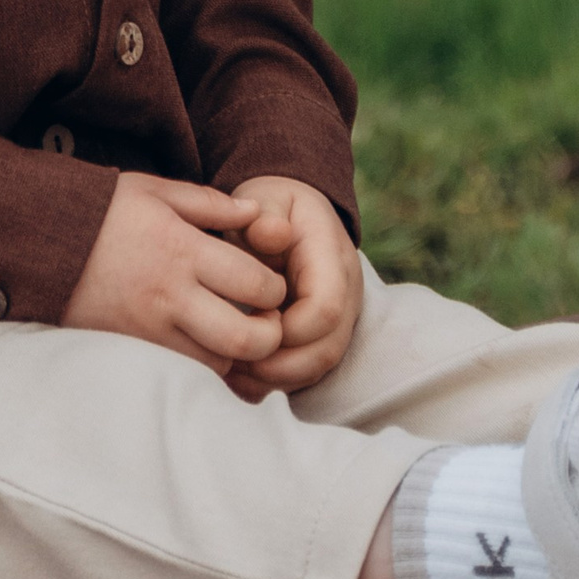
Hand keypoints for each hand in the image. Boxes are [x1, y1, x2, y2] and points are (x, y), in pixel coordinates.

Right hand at [61, 174, 289, 373]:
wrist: (39, 242)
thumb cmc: (102, 211)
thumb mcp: (155, 192)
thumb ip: (210, 203)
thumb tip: (257, 213)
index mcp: (182, 249)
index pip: (255, 284)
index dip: (276, 290)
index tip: (269, 284)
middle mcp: (169, 294)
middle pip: (243, 338)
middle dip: (268, 336)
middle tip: (265, 321)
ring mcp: (148, 328)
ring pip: (215, 364)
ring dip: (233, 353)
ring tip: (231, 331)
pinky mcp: (130, 348)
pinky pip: (181, 371)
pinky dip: (200, 363)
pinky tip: (199, 342)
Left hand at [221, 176, 361, 400]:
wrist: (291, 214)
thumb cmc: (274, 207)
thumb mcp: (267, 197)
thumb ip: (266, 214)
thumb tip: (271, 233)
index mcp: (333, 259)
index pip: (325, 310)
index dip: (287, 328)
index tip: (250, 320)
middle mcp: (345, 294)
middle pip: (327, 349)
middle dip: (280, 364)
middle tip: (235, 361)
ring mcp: (339, 319)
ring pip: (318, 367)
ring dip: (276, 378)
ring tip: (233, 372)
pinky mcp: (322, 336)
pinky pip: (306, 371)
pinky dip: (274, 381)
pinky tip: (240, 377)